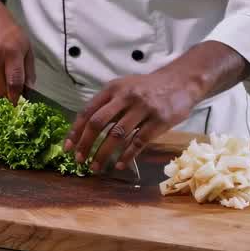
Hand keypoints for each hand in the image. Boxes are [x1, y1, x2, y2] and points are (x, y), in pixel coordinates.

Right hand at [0, 0, 33, 102]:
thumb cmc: (11, 35)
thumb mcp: (27, 49)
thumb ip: (28, 72)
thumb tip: (28, 92)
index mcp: (11, 52)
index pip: (14, 82)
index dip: (16, 97)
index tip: (17, 105)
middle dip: (5, 99)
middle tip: (9, 102)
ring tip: (1, 89)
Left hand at [64, 70, 204, 173]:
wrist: (181, 82)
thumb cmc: (147, 88)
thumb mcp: (124, 88)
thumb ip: (108, 105)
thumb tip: (85, 130)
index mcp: (113, 89)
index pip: (88, 111)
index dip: (76, 131)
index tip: (68, 148)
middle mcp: (125, 97)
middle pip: (98, 123)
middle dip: (86, 144)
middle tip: (80, 161)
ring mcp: (143, 109)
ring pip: (117, 135)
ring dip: (103, 154)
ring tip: (96, 167)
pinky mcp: (159, 121)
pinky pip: (139, 142)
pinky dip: (127, 156)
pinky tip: (119, 165)